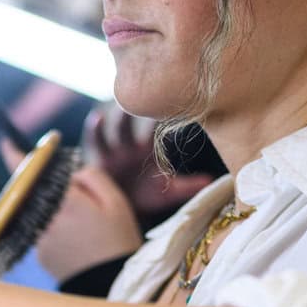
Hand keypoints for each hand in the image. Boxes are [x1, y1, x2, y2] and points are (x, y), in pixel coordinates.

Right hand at [83, 105, 211, 221]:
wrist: (119, 210)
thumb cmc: (145, 197)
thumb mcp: (168, 193)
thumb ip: (187, 186)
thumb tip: (211, 180)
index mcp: (149, 148)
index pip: (159, 128)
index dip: (167, 115)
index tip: (179, 103)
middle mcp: (132, 145)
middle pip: (138, 122)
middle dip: (143, 109)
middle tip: (153, 95)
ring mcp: (115, 150)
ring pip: (117, 127)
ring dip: (120, 115)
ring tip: (125, 103)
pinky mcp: (99, 159)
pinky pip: (96, 141)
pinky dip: (95, 129)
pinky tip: (97, 117)